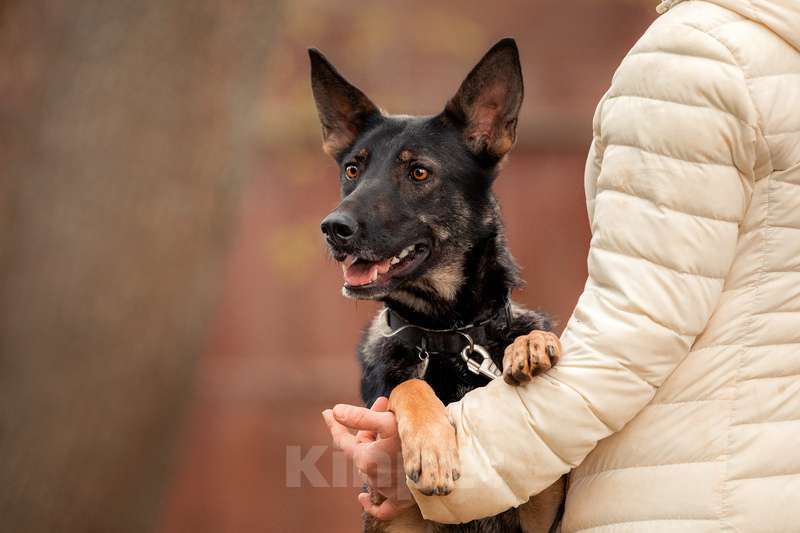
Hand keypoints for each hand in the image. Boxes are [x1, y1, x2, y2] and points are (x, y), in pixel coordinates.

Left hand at [322, 397, 414, 519]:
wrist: (443, 466)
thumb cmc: (416, 441)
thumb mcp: (388, 423)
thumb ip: (359, 417)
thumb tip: (334, 410)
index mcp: (365, 458)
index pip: (342, 439)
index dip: (334, 424)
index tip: (326, 413)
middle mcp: (371, 476)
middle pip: (360, 451)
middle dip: (366, 433)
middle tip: (381, 413)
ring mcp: (384, 491)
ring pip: (371, 470)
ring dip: (376, 454)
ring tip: (394, 438)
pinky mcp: (397, 502)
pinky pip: (380, 507)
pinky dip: (370, 503)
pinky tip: (362, 498)